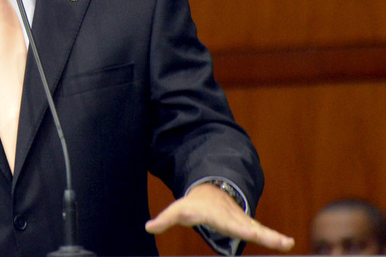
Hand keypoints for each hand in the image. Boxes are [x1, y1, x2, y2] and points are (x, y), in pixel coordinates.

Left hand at [145, 182, 294, 251]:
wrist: (211, 190)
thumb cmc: (194, 204)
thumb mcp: (178, 210)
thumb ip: (165, 219)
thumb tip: (148, 227)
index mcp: (216, 215)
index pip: (225, 222)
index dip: (233, 225)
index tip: (245, 230)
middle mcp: (232, 216)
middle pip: (247, 226)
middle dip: (260, 233)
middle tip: (278, 240)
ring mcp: (242, 220)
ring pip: (258, 228)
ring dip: (272, 236)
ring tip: (287, 243)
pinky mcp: (249, 225)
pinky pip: (262, 232)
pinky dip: (274, 237)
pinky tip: (287, 243)